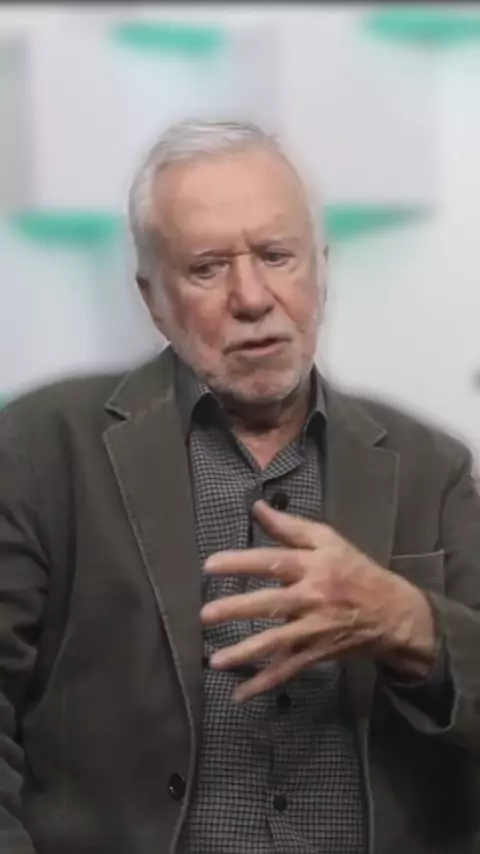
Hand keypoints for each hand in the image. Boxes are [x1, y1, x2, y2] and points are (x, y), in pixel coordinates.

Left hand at [201, 500, 437, 701]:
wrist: (393, 612)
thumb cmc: (355, 570)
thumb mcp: (329, 540)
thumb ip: (291, 526)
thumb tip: (257, 507)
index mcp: (314, 566)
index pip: (273, 562)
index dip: (241, 563)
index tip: (210, 566)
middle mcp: (312, 597)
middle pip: (271, 603)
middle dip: (237, 609)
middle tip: (205, 614)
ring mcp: (314, 629)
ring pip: (277, 642)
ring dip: (246, 652)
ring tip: (216, 660)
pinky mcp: (317, 653)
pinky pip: (288, 670)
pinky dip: (265, 683)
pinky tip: (240, 694)